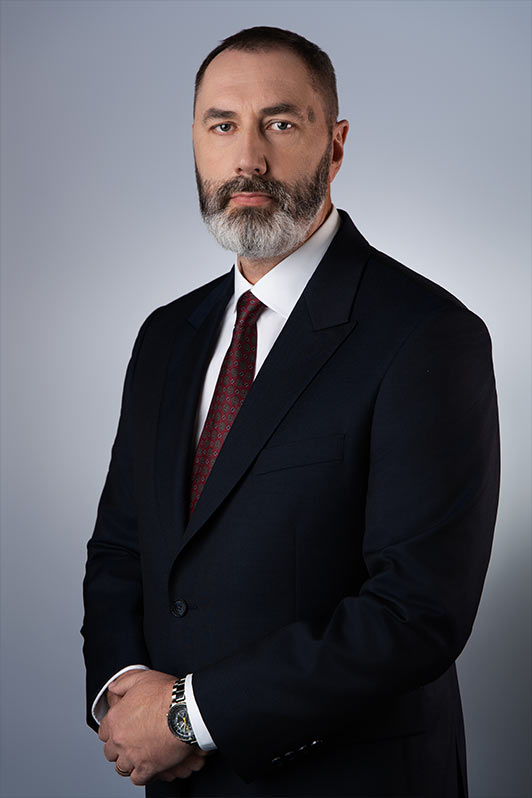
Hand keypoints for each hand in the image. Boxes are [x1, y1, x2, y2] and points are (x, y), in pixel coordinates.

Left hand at [98, 670, 207, 784]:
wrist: (186, 710)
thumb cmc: (166, 694)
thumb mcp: (142, 679)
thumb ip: (123, 683)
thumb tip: (113, 688)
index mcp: (115, 719)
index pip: (103, 733)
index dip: (113, 731)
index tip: (121, 730)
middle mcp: (120, 739)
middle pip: (110, 752)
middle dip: (119, 748)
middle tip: (132, 743)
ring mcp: (132, 755)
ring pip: (121, 767)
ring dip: (129, 762)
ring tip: (139, 756)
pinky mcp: (147, 767)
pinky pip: (137, 779)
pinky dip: (142, 775)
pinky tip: (148, 766)